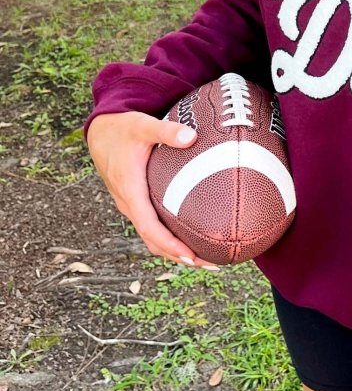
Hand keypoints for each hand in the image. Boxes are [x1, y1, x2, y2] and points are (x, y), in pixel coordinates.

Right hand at [86, 111, 218, 267]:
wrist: (100, 132)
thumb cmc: (122, 129)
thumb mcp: (143, 126)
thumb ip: (167, 131)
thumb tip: (191, 136)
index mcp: (130, 191)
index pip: (150, 227)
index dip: (170, 245)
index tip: (192, 257)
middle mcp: (129, 204)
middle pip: (154, 241)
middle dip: (181, 256)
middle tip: (212, 264)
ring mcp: (132, 205)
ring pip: (153, 236)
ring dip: (176, 250)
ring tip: (207, 257)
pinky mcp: (136, 202)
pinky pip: (153, 226)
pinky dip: (171, 236)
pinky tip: (193, 233)